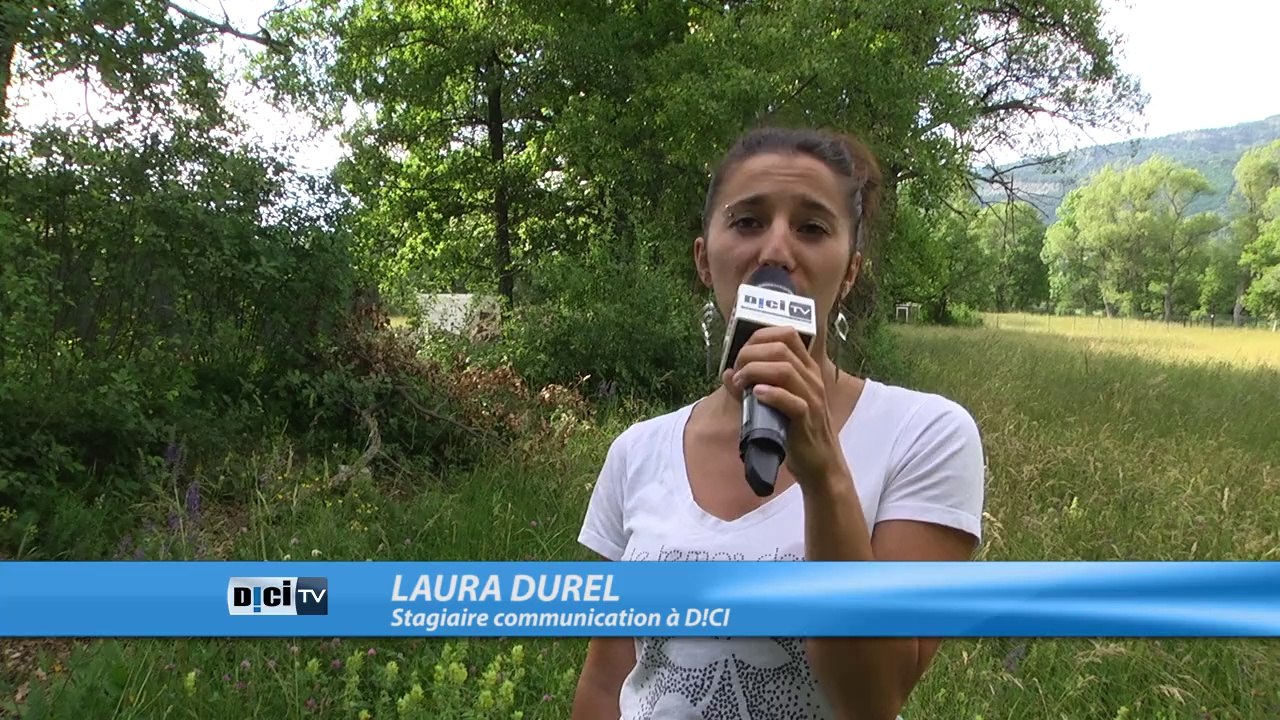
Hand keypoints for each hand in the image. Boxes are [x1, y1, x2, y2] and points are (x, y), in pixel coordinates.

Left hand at [722, 326, 845, 488]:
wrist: (821, 464)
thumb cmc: (795, 431)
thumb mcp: (775, 403)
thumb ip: (752, 386)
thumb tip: (727, 373)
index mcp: (806, 370)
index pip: (787, 334)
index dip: (759, 337)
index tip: (741, 354)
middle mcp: (811, 379)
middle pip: (781, 348)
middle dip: (750, 354)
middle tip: (736, 372)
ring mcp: (812, 398)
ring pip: (785, 370)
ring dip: (755, 371)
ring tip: (740, 383)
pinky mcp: (808, 420)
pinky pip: (792, 401)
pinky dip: (771, 394)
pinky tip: (756, 395)